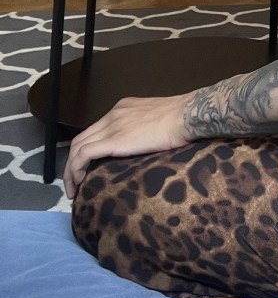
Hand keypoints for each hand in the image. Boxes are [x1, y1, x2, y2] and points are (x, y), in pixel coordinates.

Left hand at [63, 92, 192, 198]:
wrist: (186, 116)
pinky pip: (84, 155)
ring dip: (71, 170)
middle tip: (75, 182)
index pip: (95, 130)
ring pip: (77, 148)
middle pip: (81, 139)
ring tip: (74, 189)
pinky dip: (75, 169)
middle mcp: (113, 114)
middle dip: (72, 162)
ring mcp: (112, 126)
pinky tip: (79, 183)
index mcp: (123, 108)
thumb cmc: (180, 119)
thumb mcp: (156, 119)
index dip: (86, 150)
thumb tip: (143, 147)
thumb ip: (143, 129)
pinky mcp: (114, 140)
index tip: (87, 168)